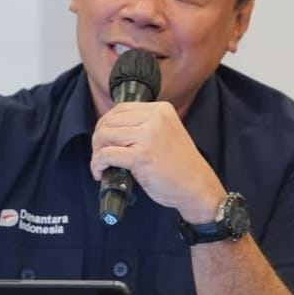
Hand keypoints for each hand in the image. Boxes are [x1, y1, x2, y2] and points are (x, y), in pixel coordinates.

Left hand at [90, 101, 224, 222]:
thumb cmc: (180, 165)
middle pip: (109, 121)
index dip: (106, 124)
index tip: (104, 139)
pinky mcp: (140, 156)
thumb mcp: (167, 132)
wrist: (197, 186)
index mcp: (161, 109)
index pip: (120, 108)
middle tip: (100, 154)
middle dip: (98, 139)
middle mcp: (154, 118)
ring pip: (104, 135)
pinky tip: (101, 173)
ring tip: (101, 165)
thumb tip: (111, 128)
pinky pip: (106, 155)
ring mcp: (147, 136)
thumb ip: (145, 125)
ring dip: (96, 152)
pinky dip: (98, 164)